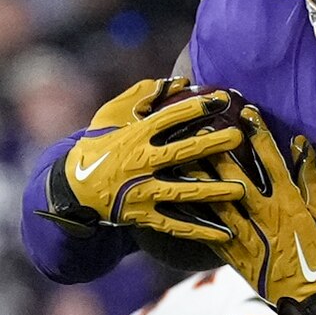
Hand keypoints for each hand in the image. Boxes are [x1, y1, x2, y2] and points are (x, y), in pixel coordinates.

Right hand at [44, 80, 248, 235]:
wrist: (74, 188)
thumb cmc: (98, 145)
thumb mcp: (110, 114)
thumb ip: (141, 94)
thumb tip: (178, 81)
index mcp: (134, 136)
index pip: (168, 117)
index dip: (195, 108)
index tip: (222, 99)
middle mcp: (139, 163)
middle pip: (181, 153)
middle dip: (212, 145)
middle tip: (238, 138)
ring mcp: (141, 192)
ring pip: (183, 192)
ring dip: (213, 191)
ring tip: (241, 190)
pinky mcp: (142, 216)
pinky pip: (174, 225)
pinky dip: (199, 231)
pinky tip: (224, 233)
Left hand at [170, 113, 315, 314]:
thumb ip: (311, 176)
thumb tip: (299, 143)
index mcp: (289, 202)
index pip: (272, 161)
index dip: (259, 135)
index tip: (247, 113)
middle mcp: (265, 216)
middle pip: (237, 179)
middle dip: (220, 154)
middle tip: (202, 131)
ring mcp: (249, 237)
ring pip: (219, 205)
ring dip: (201, 183)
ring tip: (184, 162)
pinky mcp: (237, 258)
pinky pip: (212, 235)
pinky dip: (195, 220)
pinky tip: (179, 205)